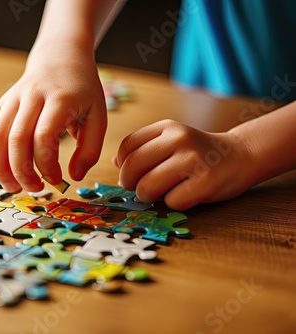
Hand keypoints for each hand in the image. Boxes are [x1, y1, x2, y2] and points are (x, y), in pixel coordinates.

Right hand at [0, 44, 106, 192]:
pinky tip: (2, 170)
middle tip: (34, 189)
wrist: (60, 58)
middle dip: (22, 172)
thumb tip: (73, 177)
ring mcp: (13, 98)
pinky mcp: (1, 103)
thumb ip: (90, 150)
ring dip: (0, 168)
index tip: (57, 180)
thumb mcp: (98, 116)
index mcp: (60, 98)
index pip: (44, 136)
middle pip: (16, 139)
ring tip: (13, 187)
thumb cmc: (82, 91)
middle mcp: (32, 96)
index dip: (46, 165)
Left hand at [113, 120, 255, 209]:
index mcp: (167, 127)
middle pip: (133, 168)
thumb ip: (143, 149)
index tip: (130, 175)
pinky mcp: (205, 183)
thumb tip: (115, 163)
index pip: (127, 147)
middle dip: (130, 184)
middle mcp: (179, 139)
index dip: (123, 166)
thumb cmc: (197, 153)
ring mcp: (193, 160)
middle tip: (139, 189)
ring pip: (148, 187)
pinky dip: (172, 203)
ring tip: (160, 193)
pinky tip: (184, 195)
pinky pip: (172, 202)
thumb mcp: (170, 141)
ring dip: (148, 197)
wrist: (240, 156)